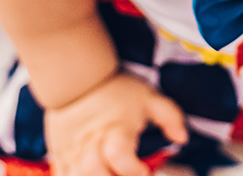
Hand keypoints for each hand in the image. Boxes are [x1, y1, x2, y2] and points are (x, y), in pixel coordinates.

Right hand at [43, 72, 187, 175]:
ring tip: (110, 173)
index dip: (133, 169)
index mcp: (116, 129)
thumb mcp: (149, 97)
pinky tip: (91, 174)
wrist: (77, 77)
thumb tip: (182, 137)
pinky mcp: (61, 155)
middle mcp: (92, 142)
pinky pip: (63, 175)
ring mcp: (73, 150)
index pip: (120, 155)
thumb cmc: (114, 88)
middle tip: (127, 175)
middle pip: (94, 172)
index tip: (145, 171)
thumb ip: (170, 116)